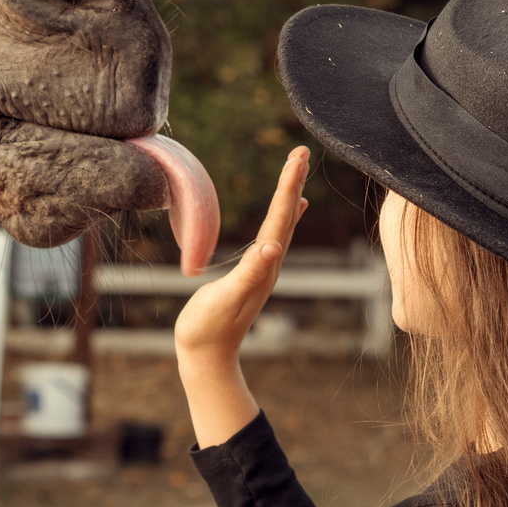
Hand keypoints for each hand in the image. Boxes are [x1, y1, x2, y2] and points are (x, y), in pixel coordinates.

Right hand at [173, 146, 309, 363]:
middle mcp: (269, 265)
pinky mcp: (252, 274)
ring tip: (297, 173)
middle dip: (293, 182)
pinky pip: (273, 238)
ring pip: (282, 225)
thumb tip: (271, 249)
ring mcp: (262, 270)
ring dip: (289, 196)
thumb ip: (249, 275)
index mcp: (263, 266)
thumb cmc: (208, 328)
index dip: (288, 185)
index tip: (297, 155)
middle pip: (285, 217)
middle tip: (301, 151)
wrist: (206, 355)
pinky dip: (282, 219)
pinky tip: (288, 214)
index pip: (279, 218)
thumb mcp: (225, 299)